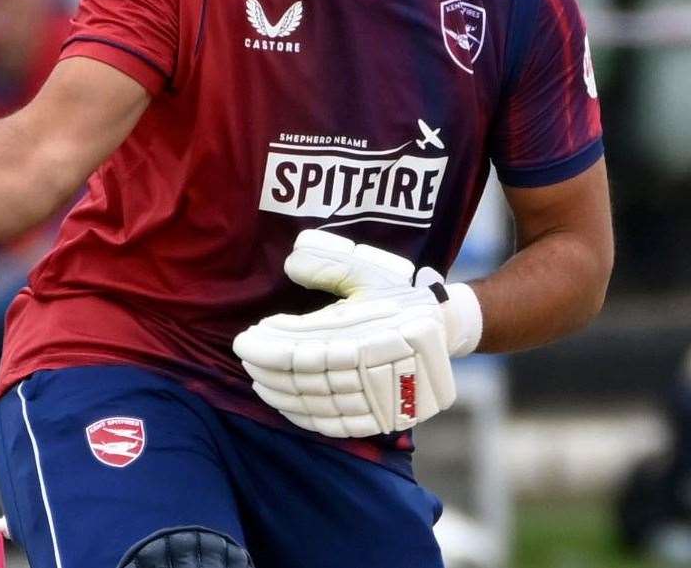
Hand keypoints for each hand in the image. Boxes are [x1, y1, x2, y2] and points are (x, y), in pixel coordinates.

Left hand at [232, 230, 482, 438]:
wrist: (445, 331)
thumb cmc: (399, 296)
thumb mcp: (369, 272)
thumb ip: (331, 265)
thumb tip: (290, 264)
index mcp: (375, 336)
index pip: (309, 351)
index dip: (272, 349)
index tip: (245, 340)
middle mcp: (381, 372)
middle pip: (310, 381)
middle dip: (271, 371)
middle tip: (246, 358)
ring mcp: (386, 401)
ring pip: (321, 406)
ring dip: (282, 395)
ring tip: (258, 379)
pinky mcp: (388, 419)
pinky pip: (340, 426)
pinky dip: (308, 419)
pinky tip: (286, 406)